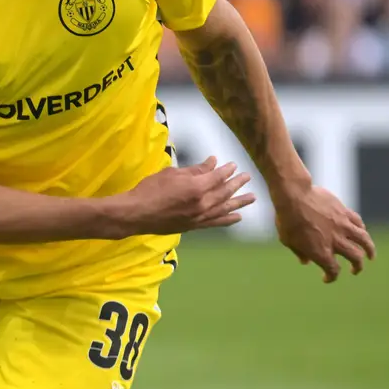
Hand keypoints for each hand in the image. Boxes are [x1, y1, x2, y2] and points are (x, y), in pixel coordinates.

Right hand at [116, 156, 255, 234]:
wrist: (136, 214)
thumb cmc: (150, 190)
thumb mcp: (171, 174)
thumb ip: (194, 170)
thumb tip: (212, 163)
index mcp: (197, 187)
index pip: (218, 176)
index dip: (227, 170)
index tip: (232, 165)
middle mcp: (203, 203)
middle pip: (225, 192)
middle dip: (237, 183)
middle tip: (247, 177)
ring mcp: (200, 217)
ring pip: (225, 208)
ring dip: (239, 202)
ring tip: (252, 198)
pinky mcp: (194, 226)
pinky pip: (216, 223)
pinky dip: (228, 219)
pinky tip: (237, 217)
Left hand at [274, 183, 374, 281]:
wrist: (294, 197)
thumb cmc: (286, 220)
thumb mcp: (287, 241)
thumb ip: (299, 252)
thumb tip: (305, 261)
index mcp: (321, 252)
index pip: (333, 270)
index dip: (331, 277)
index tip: (327, 278)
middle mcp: (335, 241)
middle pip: (355, 258)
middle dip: (357, 267)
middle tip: (355, 270)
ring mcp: (342, 226)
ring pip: (364, 240)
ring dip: (370, 250)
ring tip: (371, 256)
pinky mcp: (344, 212)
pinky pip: (358, 222)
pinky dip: (361, 229)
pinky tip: (362, 232)